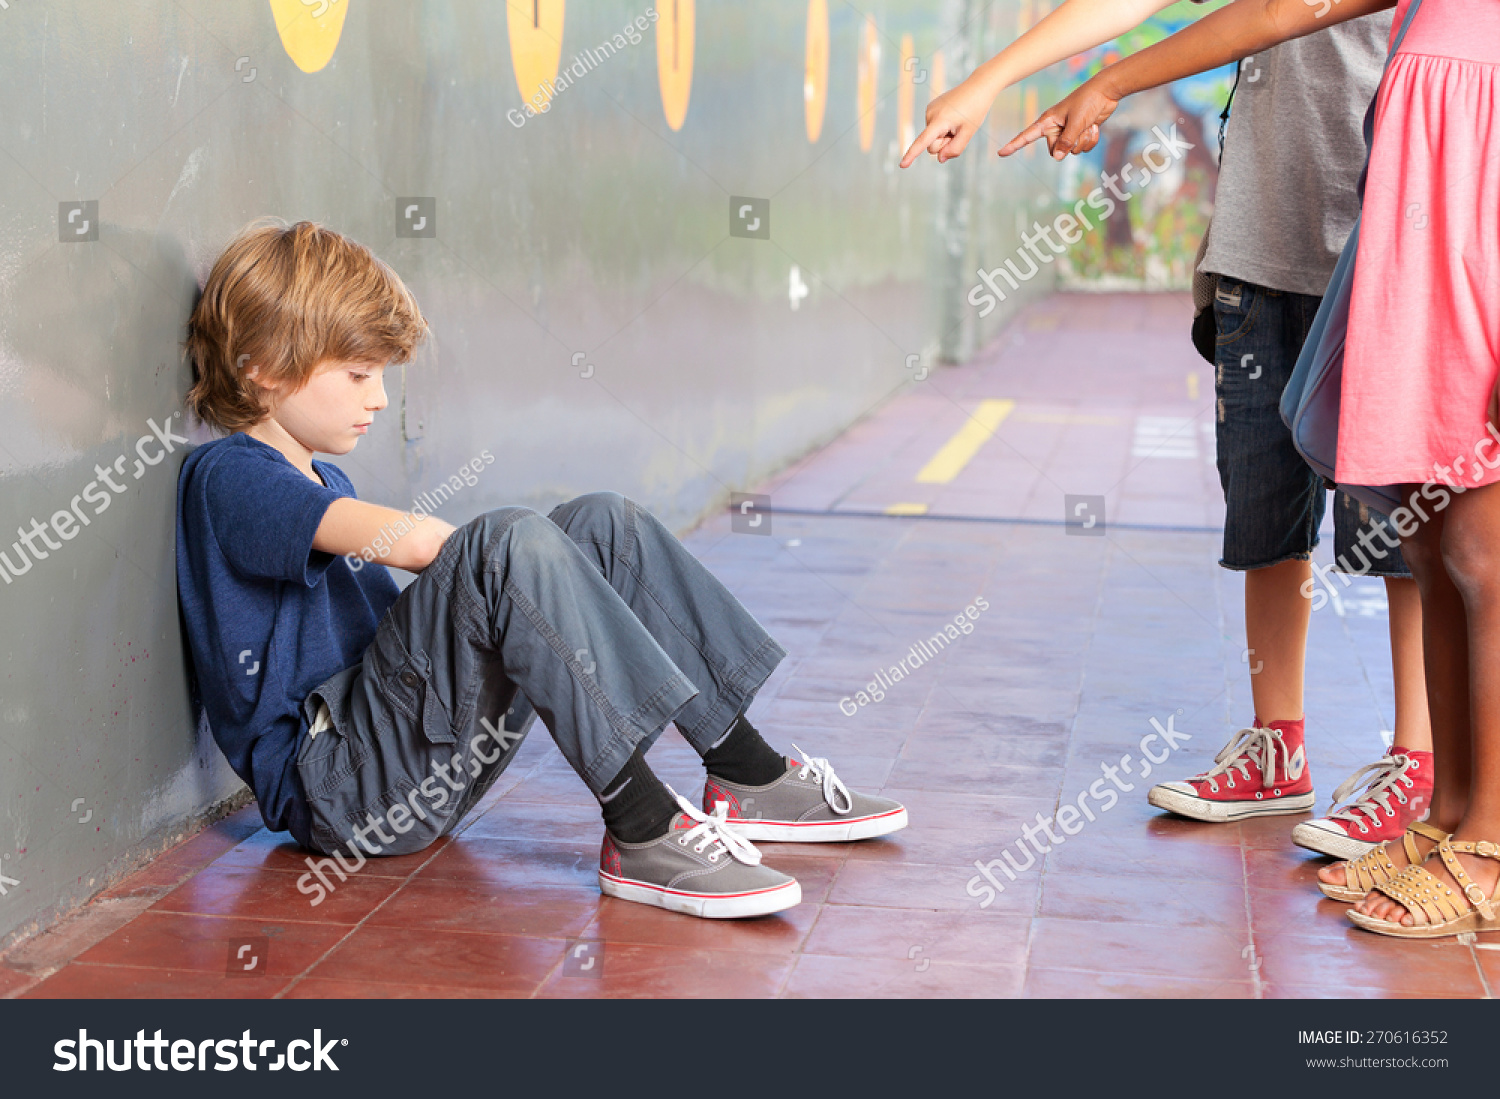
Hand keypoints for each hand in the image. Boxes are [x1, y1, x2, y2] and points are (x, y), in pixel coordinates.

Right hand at [899, 79, 994, 167]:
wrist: (977, 87)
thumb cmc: (975, 110)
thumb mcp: (968, 133)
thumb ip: (955, 149)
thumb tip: (940, 159)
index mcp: (939, 120)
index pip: (923, 142)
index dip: (912, 154)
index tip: (902, 165)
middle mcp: (930, 114)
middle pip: (931, 145)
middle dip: (944, 144)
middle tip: (958, 131)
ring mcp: (929, 110)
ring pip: (933, 137)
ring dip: (945, 135)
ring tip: (957, 122)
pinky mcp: (931, 108)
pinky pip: (934, 129)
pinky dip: (943, 128)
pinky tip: (953, 117)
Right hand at [999, 75, 1117, 158]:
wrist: (1106, 91)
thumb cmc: (1088, 101)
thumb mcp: (1076, 123)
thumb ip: (1066, 142)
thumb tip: (1056, 158)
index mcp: (1048, 121)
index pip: (1026, 136)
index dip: (1014, 145)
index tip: (1001, 153)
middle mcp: (1056, 127)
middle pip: (1055, 151)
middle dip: (1069, 145)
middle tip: (1079, 129)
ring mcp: (1068, 131)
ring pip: (1071, 151)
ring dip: (1082, 141)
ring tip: (1088, 125)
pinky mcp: (1080, 133)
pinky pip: (1082, 148)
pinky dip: (1090, 140)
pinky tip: (1094, 127)